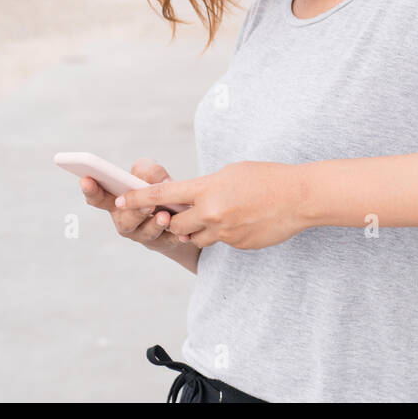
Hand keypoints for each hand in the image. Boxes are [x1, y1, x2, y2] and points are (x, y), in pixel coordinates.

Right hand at [79, 158, 183, 254]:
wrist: (179, 213)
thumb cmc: (157, 189)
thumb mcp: (152, 174)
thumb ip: (149, 171)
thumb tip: (160, 183)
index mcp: (116, 202)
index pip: (98, 198)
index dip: (90, 190)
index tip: (85, 179)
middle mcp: (125, 221)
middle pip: (124, 220)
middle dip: (133, 211)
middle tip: (144, 204)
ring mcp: (143, 234)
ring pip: (146, 233)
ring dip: (154, 225)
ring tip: (165, 216)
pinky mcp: (164, 243)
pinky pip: (169, 241)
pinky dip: (176, 235)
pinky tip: (183, 232)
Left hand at [114, 160, 310, 250]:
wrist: (299, 198)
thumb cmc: (267, 178)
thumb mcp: (231, 173)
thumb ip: (208, 186)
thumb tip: (195, 197)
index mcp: (207, 189)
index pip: (162, 194)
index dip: (137, 198)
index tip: (118, 199)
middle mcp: (211, 213)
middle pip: (176, 223)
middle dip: (175, 219)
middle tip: (176, 213)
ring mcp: (225, 232)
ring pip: (196, 237)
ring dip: (199, 229)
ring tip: (218, 215)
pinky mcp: (238, 245)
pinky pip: (220, 242)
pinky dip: (224, 233)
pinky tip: (242, 221)